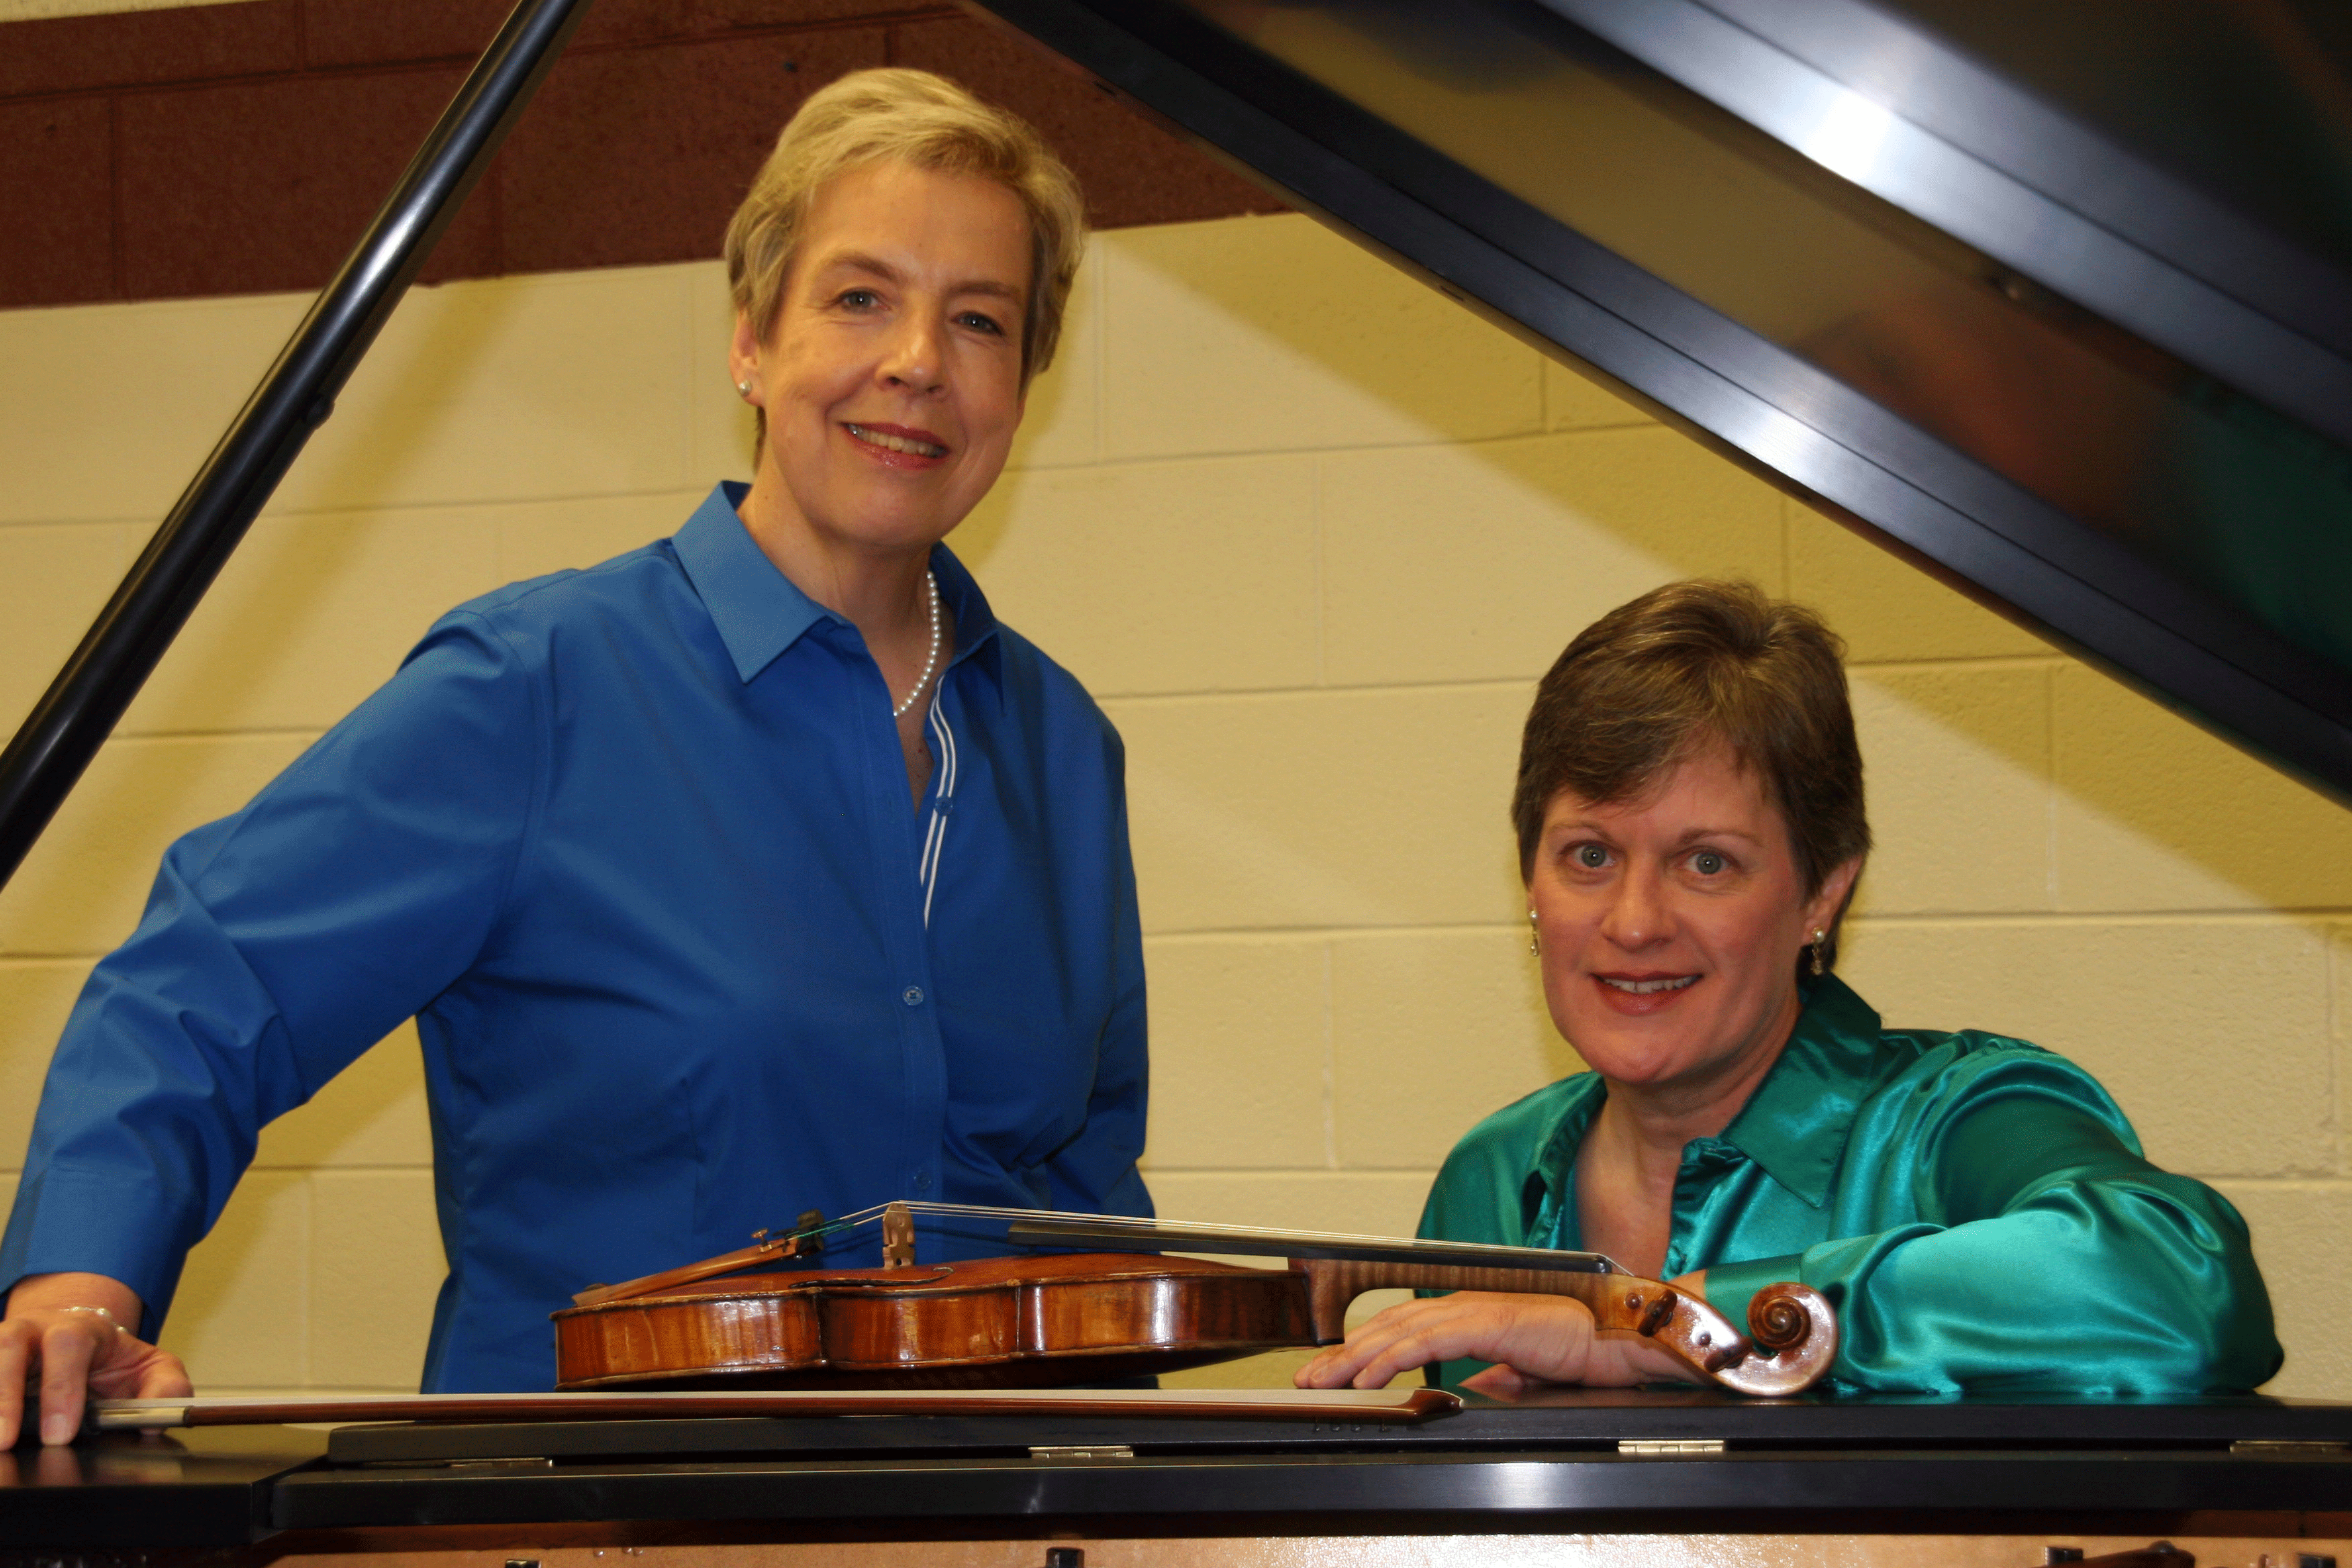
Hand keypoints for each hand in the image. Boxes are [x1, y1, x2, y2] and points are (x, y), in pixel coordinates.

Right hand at [1, 1273, 190, 1445]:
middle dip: (6, 1394)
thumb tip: (154, 1421)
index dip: (62, 1387)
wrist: (75, 1339)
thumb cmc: (110, 1360)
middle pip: (11, 1344)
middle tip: (6, 1440)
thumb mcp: (150, 1368)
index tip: (60, 1433)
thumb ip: (164, 1388)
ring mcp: (3, 1342)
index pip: (70, 1345)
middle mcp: (34, 1329)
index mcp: (81, 1327)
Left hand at [1292, 1286, 1706, 1393]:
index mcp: (1468, 1317)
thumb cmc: (1577, 1355)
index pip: (1401, 1332)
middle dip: (1342, 1354)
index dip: (1360, 1351)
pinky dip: (1393, 1356)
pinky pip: (1429, 1340)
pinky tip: (1368, 1374)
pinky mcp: (1489, 1320)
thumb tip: (1467, 1390)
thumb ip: (1493, 1378)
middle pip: (1387, 1327)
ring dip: (1356, 1356)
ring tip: (1325, 1379)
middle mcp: (1464, 1307)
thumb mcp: (1522, 1376)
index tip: (1330, 1374)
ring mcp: (1475, 1310)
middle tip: (1308, 1379)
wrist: (1620, 1344)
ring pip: (1399, 1331)